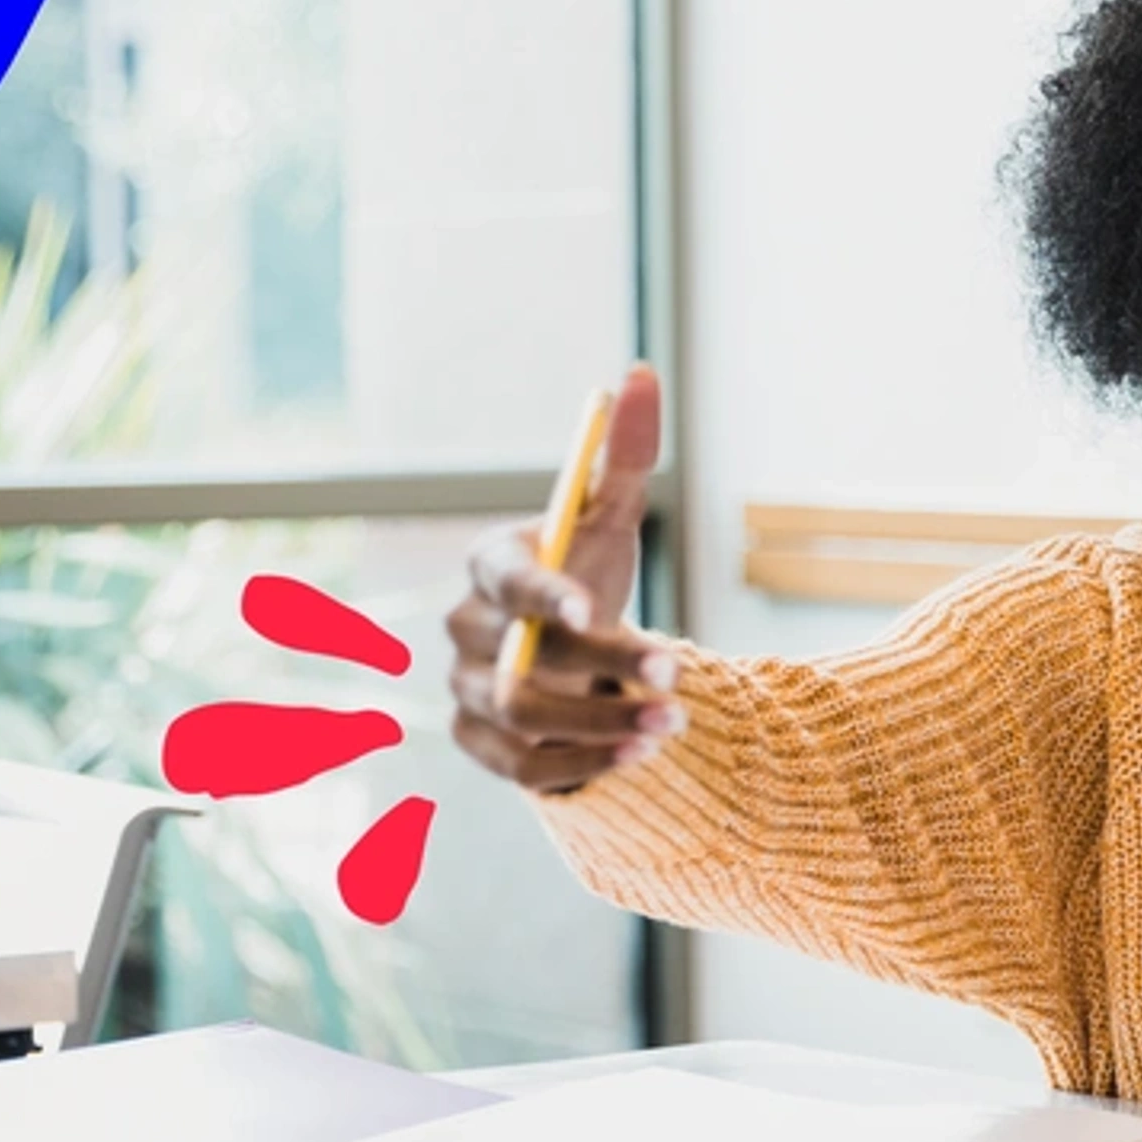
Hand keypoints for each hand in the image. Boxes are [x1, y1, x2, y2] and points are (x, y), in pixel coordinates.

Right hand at [447, 364, 678, 794]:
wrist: (580, 654)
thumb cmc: (591, 571)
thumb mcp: (612, 516)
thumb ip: (625, 455)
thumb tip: (638, 374)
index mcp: (491, 566)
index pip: (504, 580)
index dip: (544, 596)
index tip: (596, 611)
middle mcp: (466, 631)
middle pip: (517, 660)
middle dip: (598, 668)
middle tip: (675, 672)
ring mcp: (468, 693)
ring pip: (523, 720)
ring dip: (602, 724)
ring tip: (673, 723)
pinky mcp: (485, 747)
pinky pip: (524, 766)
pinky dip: (583, 764)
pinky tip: (641, 755)